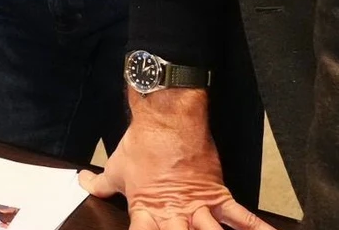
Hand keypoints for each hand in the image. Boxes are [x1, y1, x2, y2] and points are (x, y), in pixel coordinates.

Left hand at [79, 89, 266, 229]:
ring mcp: (197, 206)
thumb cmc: (141, 144)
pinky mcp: (217, 195)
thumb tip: (81, 180)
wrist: (167, 119)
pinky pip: (240, 217)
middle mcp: (172, 214)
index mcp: (145, 211)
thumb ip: (98, 183)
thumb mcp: (116, 168)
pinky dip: (257, 229)